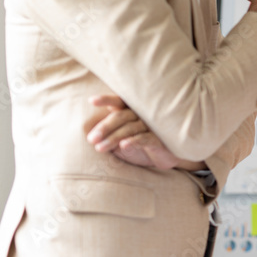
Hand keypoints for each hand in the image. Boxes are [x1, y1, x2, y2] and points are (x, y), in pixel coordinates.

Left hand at [85, 95, 204, 170]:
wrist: (166, 157)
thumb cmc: (141, 144)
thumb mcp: (123, 138)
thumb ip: (112, 131)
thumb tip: (95, 132)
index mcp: (133, 111)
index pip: (120, 101)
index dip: (107, 99)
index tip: (92, 101)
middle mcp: (142, 115)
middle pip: (121, 116)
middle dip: (104, 127)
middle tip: (91, 139)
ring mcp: (152, 126)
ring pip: (130, 128)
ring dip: (113, 138)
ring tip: (99, 148)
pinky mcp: (160, 139)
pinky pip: (145, 138)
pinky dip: (134, 140)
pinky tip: (124, 145)